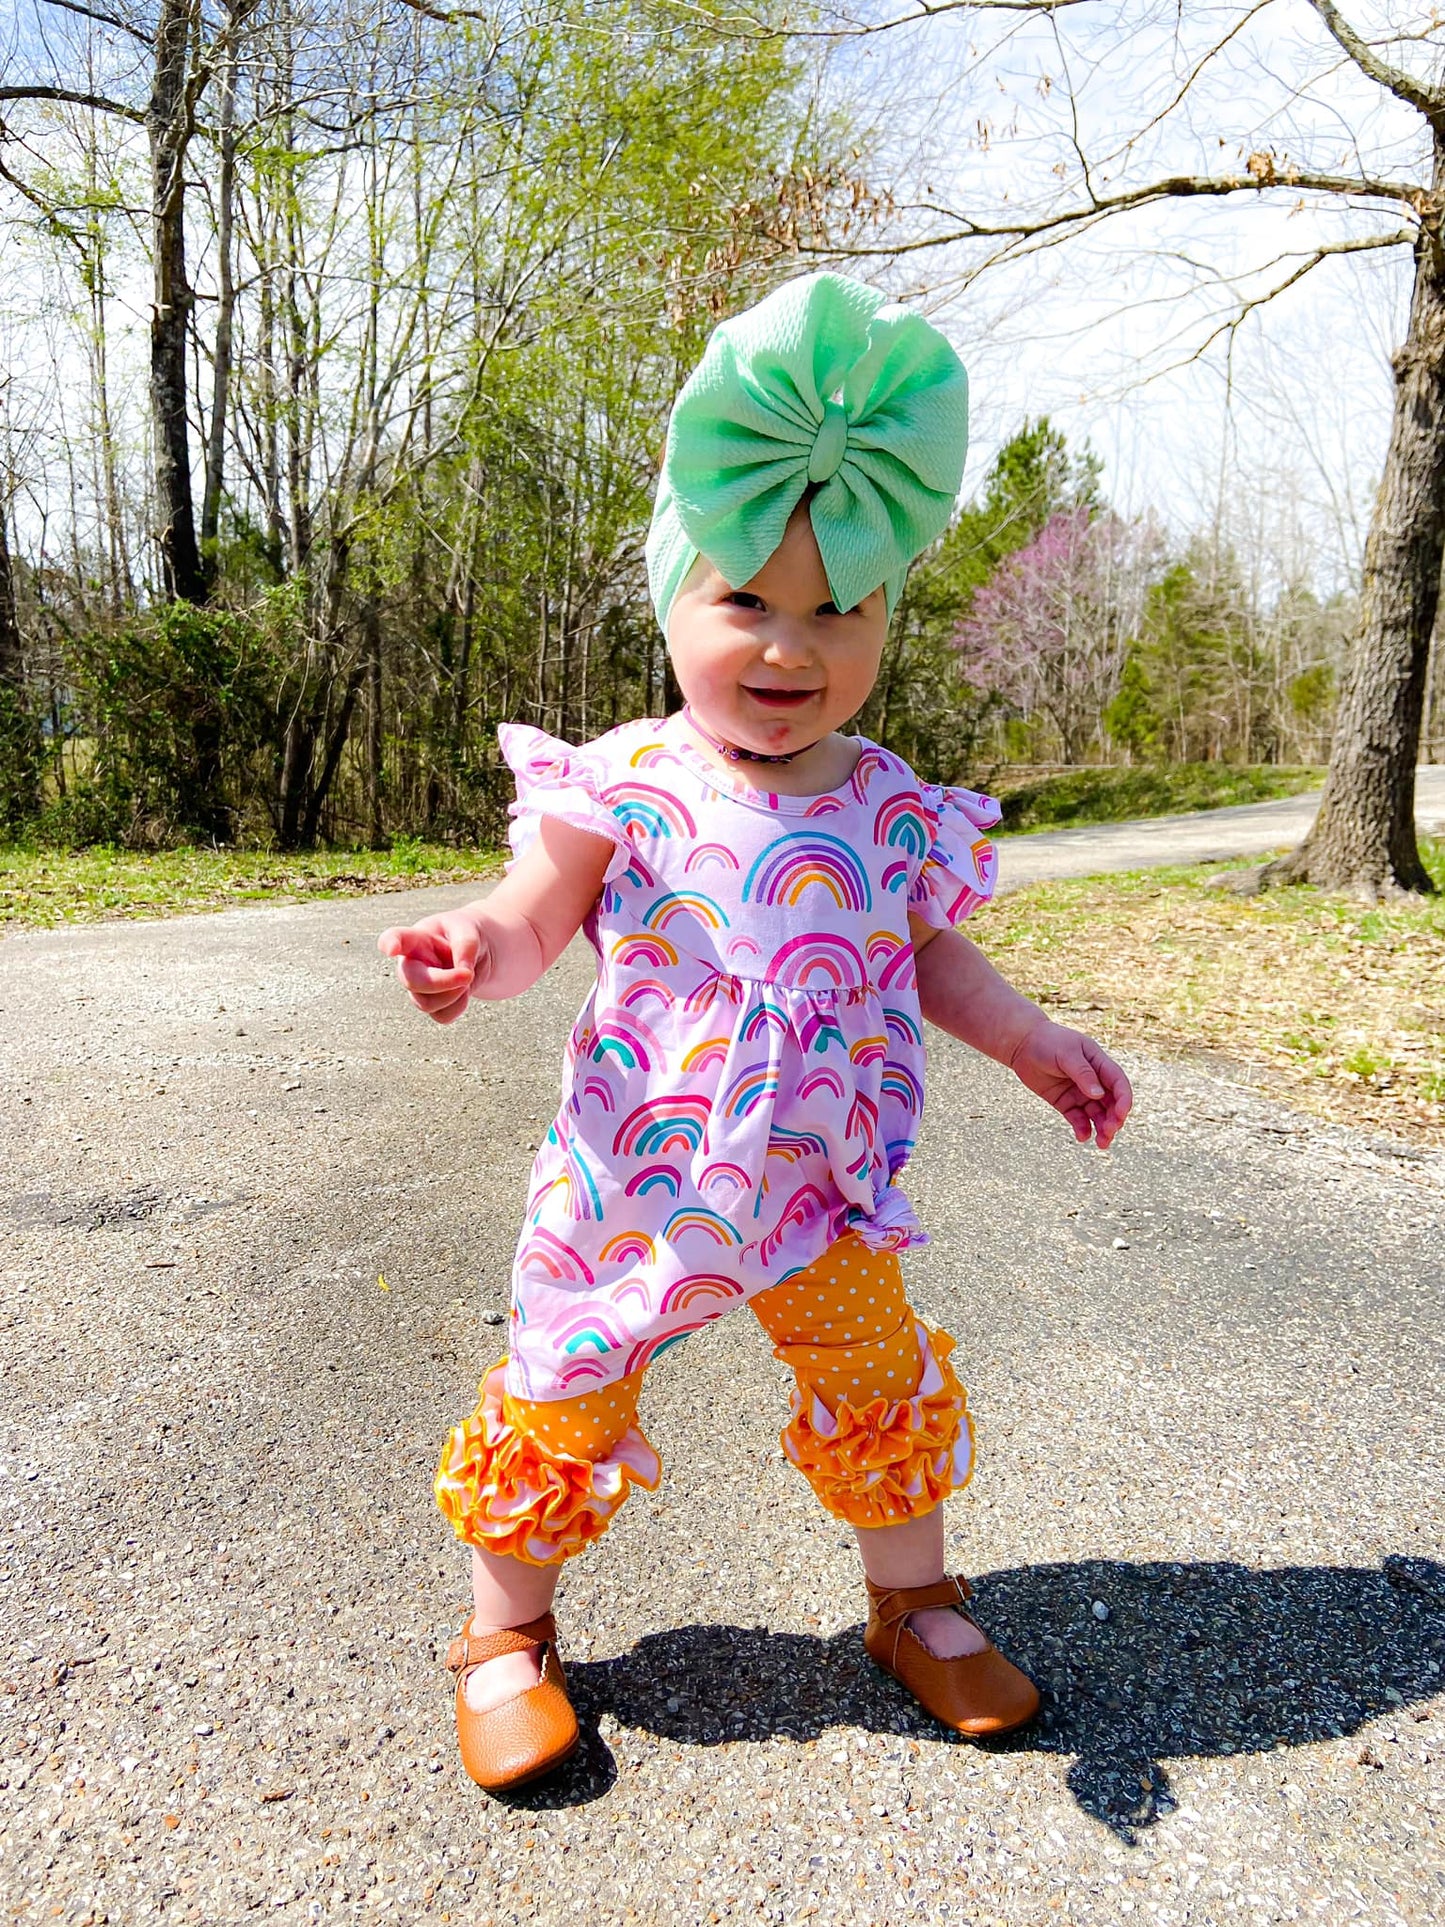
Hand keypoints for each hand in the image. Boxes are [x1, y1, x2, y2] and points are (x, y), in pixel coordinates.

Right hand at [377, 910, 488, 1023]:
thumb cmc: (464, 934)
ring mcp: (418, 987)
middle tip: (468, 975)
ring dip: (455, 993)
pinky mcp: (429, 1004)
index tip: (390, 949)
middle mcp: (411, 964)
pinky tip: (463, 990)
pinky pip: (442, 1016)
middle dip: (441, 982)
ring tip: (468, 975)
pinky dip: (460, 1005)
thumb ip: (466, 945)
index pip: (395, 938)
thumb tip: (464, 972)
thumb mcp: (469, 929)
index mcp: (416, 938)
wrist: (477, 952)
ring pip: (427, 1004)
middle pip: (412, 981)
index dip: (389, 944)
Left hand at [1006, 1016, 1131, 1149]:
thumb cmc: (1047, 1042)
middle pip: (1111, 1103)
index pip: (1118, 1083)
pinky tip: (1082, 1137)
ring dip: (1102, 1128)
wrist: (1022, 1044)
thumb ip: (1083, 1073)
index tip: (1121, 1114)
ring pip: (1097, 1114)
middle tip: (1109, 1132)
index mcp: (1099, 1063)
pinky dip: (1082, 1129)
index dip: (1123, 1100)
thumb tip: (1099, 1094)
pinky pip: (1078, 1119)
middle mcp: (1093, 1080)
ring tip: (1101, 1142)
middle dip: (1114, 1119)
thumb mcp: (1067, 1054)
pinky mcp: (1066, 1103)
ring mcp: (1080, 1092)